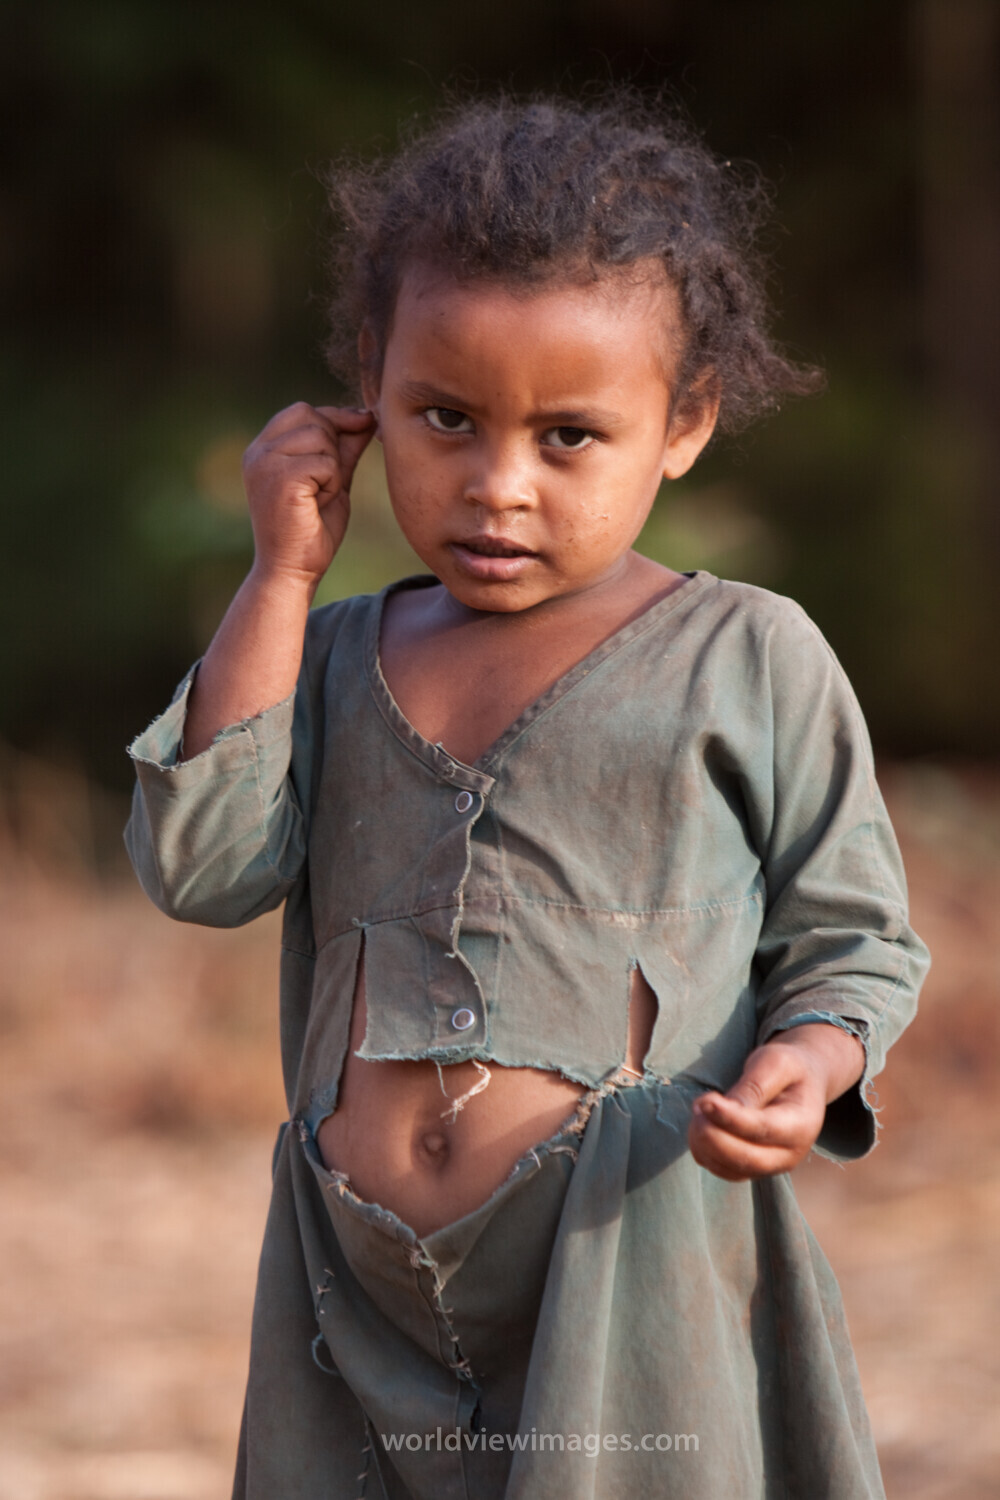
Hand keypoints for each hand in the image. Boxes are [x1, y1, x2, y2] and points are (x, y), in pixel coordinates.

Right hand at [241, 402, 375, 588]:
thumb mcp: (333, 481)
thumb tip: (368, 416)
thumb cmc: (312, 531)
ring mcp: (265, 462)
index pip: (301, 410)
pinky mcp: (279, 477)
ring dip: (333, 468)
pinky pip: (325, 462)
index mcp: (263, 449)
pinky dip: (332, 483)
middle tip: (326, 483)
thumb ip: (344, 448)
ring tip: (320, 496)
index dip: (335, 417)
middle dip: (333, 444)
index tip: (363, 425)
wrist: (293, 571)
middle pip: (311, 416)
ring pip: (320, 437)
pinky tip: (318, 504)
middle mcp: (258, 452)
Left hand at [688, 1023, 864, 1180]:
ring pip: (729, 1168)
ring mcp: (770, 1165)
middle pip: (746, 1159)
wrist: (801, 1082)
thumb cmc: (788, 1069)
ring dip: (704, 1143)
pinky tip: (702, 1123)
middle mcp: (789, 1154)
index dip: (730, 1119)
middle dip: (713, 1136)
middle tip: (698, 1105)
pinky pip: (721, 1169)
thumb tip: (724, 1108)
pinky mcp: (752, 1168)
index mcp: (801, 1125)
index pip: (762, 1129)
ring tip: (700, 1109)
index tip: (704, 1102)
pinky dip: (704, 1150)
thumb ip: (754, 1086)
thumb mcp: (775, 1063)